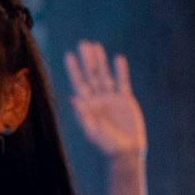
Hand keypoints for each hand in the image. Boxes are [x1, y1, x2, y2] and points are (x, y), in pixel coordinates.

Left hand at [62, 41, 146, 160]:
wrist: (126, 151)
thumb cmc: (106, 143)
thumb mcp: (92, 130)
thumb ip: (83, 114)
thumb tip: (73, 98)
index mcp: (86, 104)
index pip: (79, 83)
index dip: (74, 69)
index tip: (69, 55)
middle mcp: (97, 98)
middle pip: (91, 75)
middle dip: (87, 60)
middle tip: (83, 44)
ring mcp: (111, 98)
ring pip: (105, 75)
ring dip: (101, 61)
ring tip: (96, 46)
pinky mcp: (125, 100)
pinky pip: (122, 82)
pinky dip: (121, 70)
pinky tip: (118, 58)